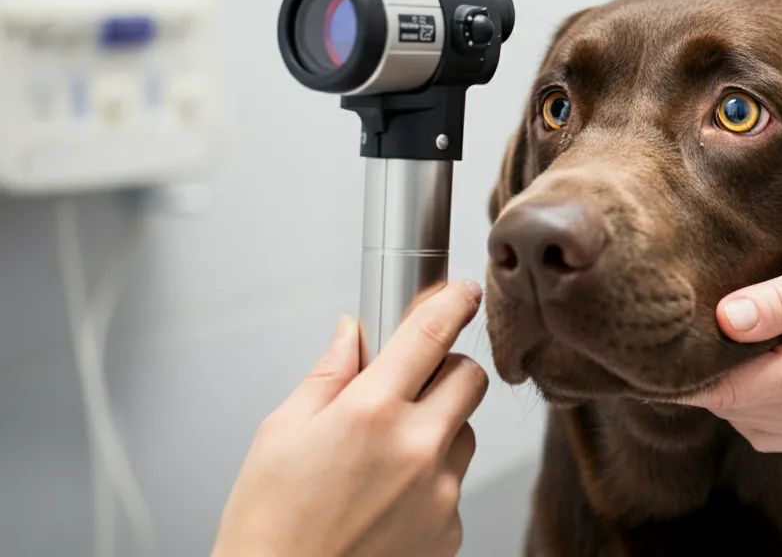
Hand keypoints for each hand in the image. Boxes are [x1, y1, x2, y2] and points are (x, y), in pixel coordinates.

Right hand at [212, 281, 488, 556]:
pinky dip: (431, 481)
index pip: (430, 334)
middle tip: (412, 384)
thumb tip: (349, 334)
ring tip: (384, 458)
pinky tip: (387, 499)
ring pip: (465, 432)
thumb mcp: (279, 435)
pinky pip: (455, 484)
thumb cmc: (269, 528)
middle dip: (446, 369)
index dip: (452, 302)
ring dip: (439, 428)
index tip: (462, 293)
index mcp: (370, 413)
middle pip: (469, 377)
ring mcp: (440, 493)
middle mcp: (416, 449)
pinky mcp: (451, 530)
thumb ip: (326, 376)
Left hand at [673, 220, 781, 452]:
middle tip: (692, 323)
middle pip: (737, 413)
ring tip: (736, 335)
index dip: (685, 372)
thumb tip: (723, 320)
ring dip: (739, 391)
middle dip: (710, 377)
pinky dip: (767, 403)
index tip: (657, 339)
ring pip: (758, 427)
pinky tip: (772, 355)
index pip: (727, 394)